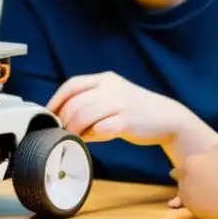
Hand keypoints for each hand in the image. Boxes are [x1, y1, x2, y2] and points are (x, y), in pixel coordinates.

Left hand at [47, 72, 187, 146]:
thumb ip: (91, 101)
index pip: (72, 85)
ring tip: (72, 137)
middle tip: (61, 132)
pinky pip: (100, 129)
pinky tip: (91, 139)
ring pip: (84, 115)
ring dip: (74, 129)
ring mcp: (119, 103)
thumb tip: (64, 117)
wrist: (168, 117)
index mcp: (105, 78)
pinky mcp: (126, 121)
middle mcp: (111, 87)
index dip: (56, 100)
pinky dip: (91, 136)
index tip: (49, 114)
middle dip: (64, 119)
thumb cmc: (136, 109)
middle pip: (75, 102)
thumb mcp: (113, 96)